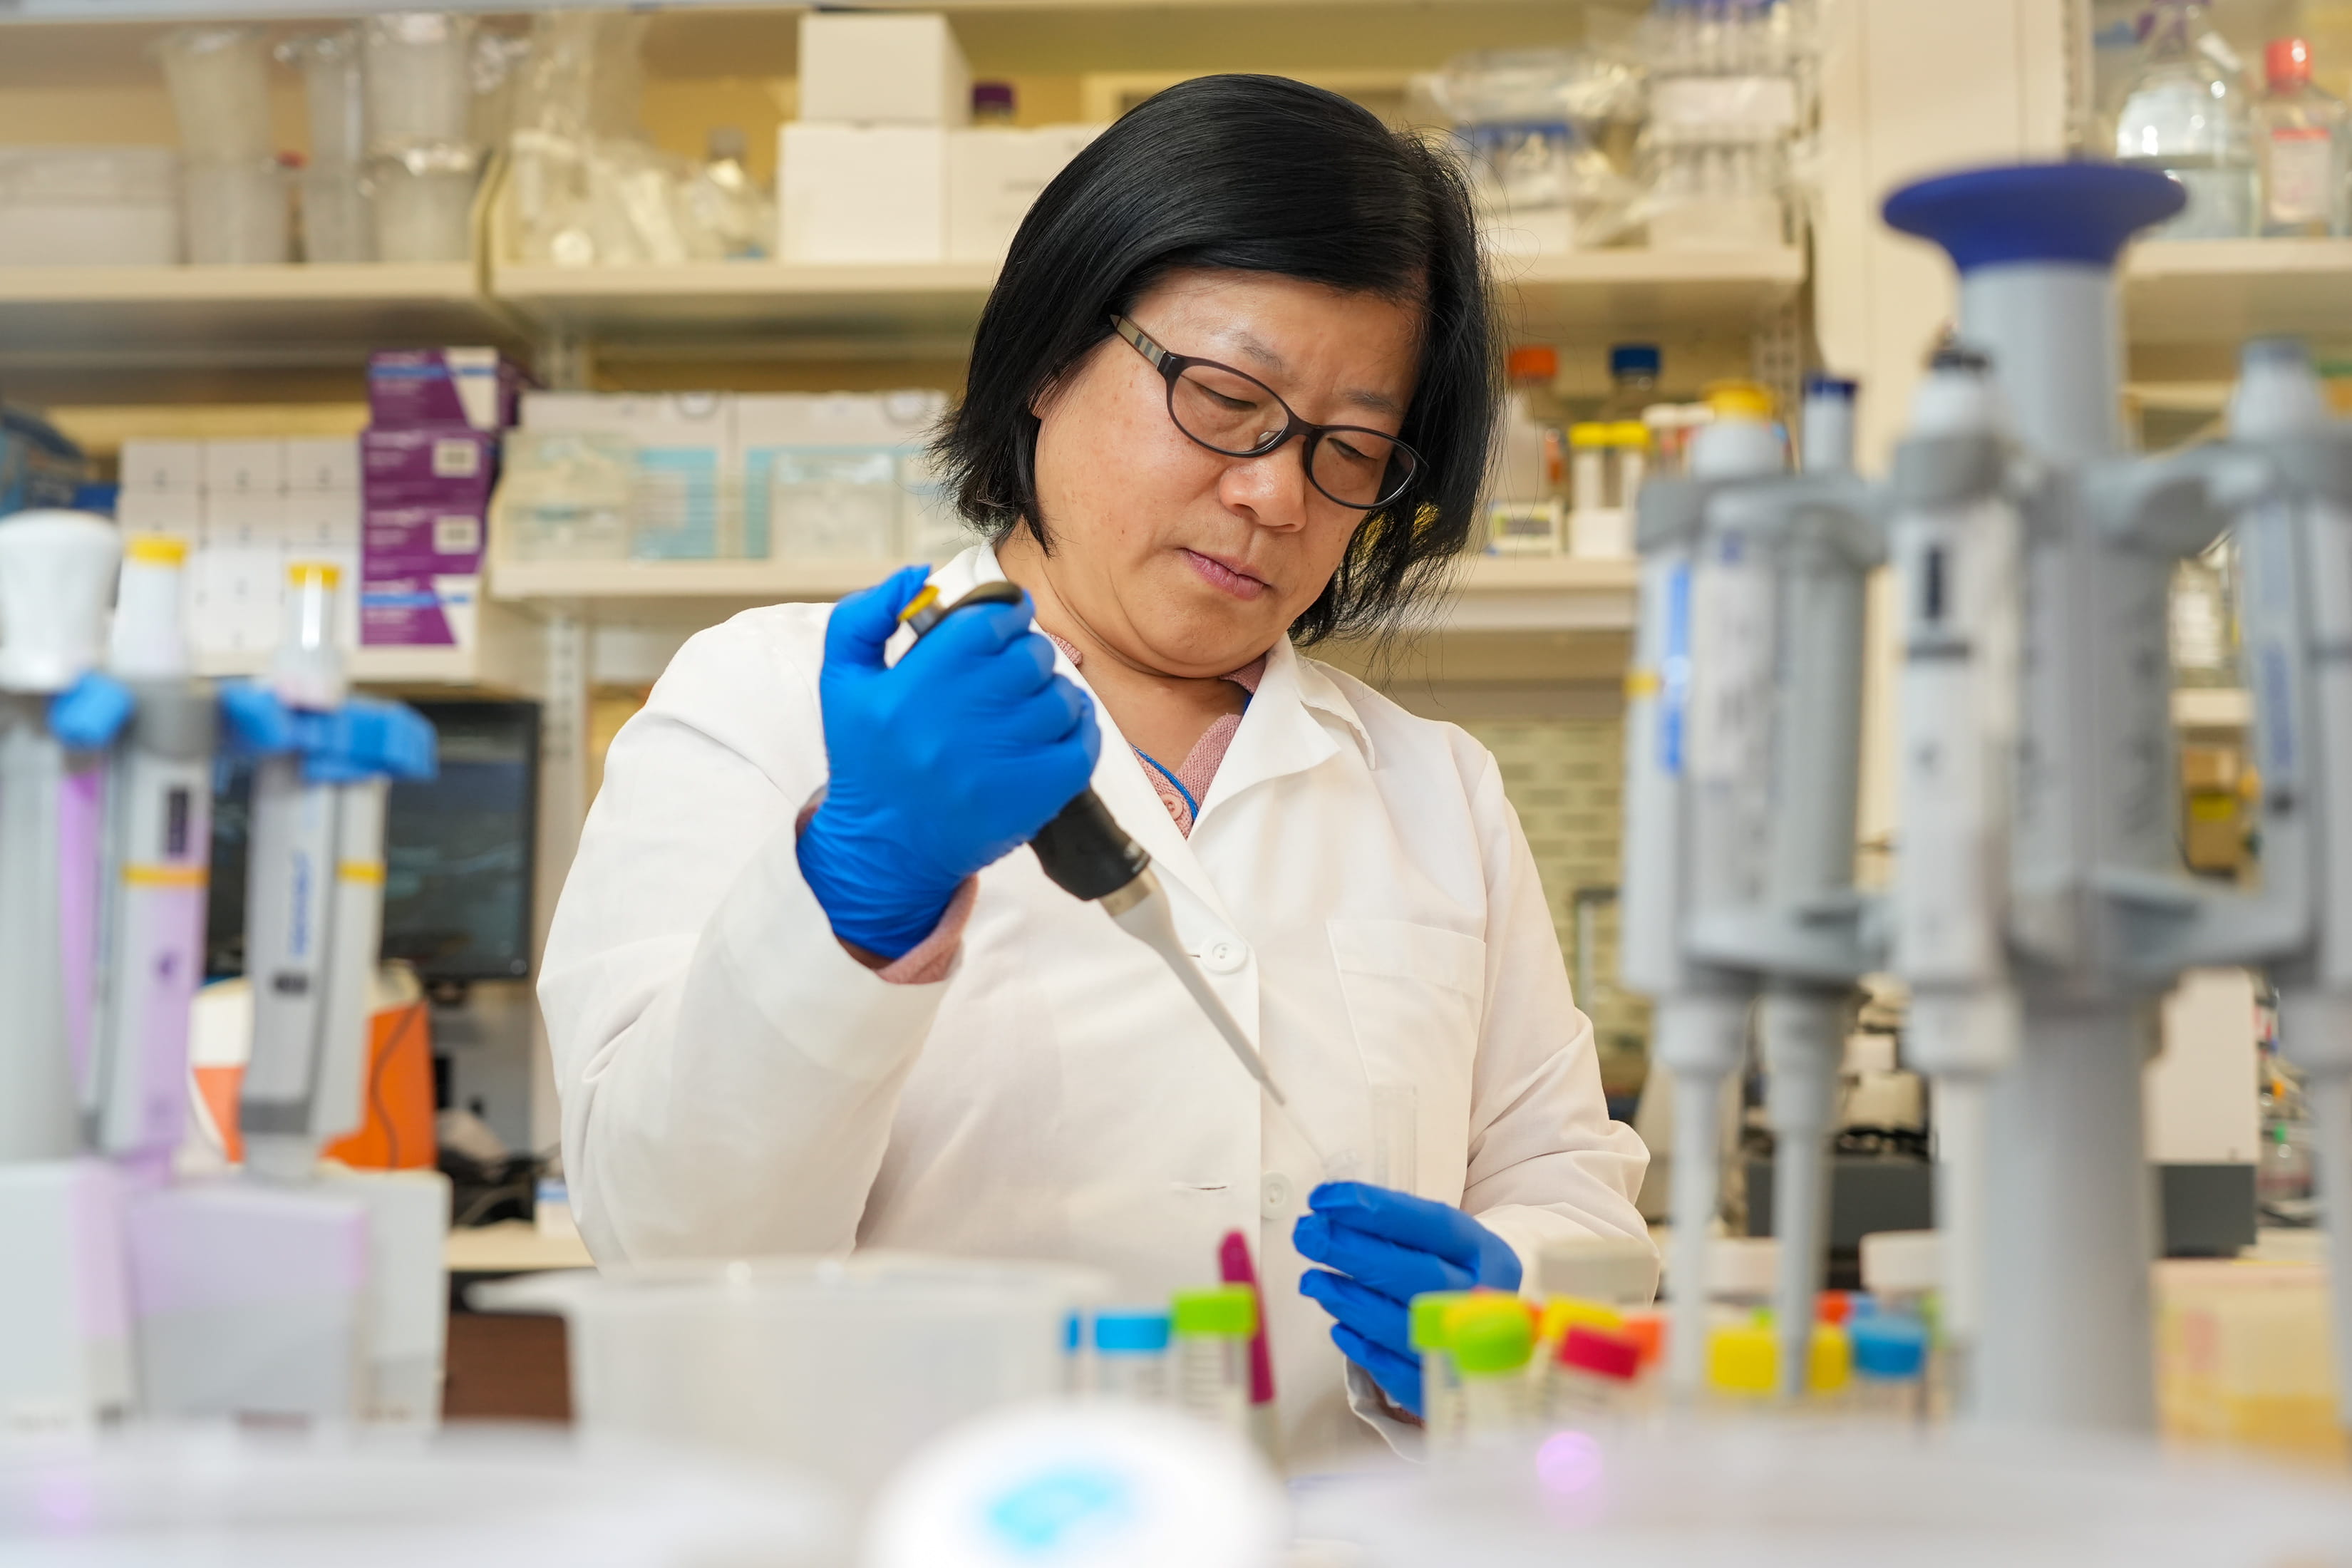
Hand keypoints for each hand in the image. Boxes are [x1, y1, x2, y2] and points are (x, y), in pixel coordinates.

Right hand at [796, 567, 1100, 958]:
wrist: (886, 849)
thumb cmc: (868, 759)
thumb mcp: (842, 680)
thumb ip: (866, 615)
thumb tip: (917, 575)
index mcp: (911, 687)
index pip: (988, 622)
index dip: (1005, 613)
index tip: (1003, 623)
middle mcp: (957, 723)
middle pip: (1030, 655)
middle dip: (1024, 654)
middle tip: (1008, 672)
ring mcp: (1001, 763)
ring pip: (1061, 695)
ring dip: (1048, 693)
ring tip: (1022, 708)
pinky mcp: (1035, 796)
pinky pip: (1082, 741)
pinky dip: (1076, 727)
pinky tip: (1050, 730)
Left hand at [1293, 1181, 1523, 1418]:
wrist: (1488, 1336)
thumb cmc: (1450, 1276)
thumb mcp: (1440, 1244)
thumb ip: (1393, 1228)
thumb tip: (1327, 1212)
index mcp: (1489, 1254)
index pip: (1434, 1225)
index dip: (1377, 1210)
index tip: (1324, 1200)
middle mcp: (1485, 1302)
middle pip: (1419, 1276)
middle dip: (1356, 1253)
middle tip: (1308, 1236)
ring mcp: (1467, 1350)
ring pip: (1404, 1326)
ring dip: (1350, 1301)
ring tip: (1312, 1281)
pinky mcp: (1444, 1389)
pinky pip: (1398, 1373)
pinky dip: (1364, 1349)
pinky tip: (1338, 1327)